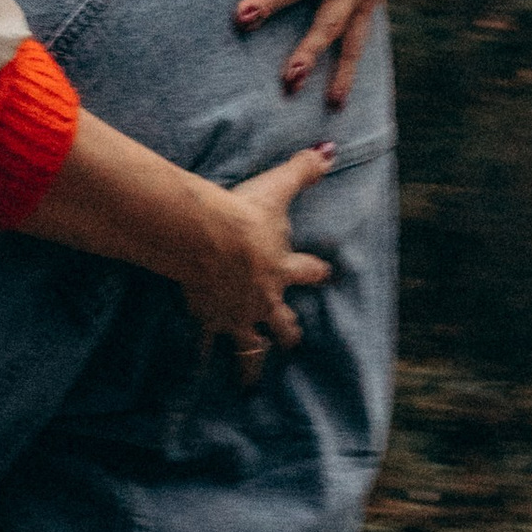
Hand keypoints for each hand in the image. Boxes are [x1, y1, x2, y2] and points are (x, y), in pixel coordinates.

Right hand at [178, 145, 333, 383]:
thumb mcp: (277, 189)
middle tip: (293, 342)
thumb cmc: (244, 214)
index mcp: (284, 269)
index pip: (309, 271)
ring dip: (253, 363)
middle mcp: (265, 299)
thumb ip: (303, 170)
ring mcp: (238, 314)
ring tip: (252, 381)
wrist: (208, 238)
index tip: (326, 274)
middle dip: (289, 332)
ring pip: (251, 346)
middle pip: (283, 323)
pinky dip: (203, 358)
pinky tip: (200, 372)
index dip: (318, 271)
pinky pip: (207, 344)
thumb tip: (331, 149)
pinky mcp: (210, 318)